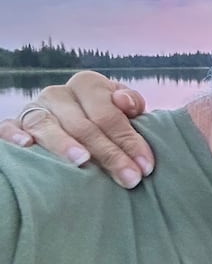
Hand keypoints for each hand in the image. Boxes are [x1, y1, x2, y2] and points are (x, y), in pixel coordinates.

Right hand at [0, 71, 153, 188]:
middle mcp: (59, 94)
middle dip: (109, 154)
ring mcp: (34, 109)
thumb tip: (125, 103)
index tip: (145, 167)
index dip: (129, 140)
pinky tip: (27, 146)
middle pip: (84, 125)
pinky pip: (8, 127)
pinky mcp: (13, 124)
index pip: (110, 114)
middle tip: (129, 178)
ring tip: (82, 161)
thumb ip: (131, 103)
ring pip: (47, 125)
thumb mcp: (122, 109)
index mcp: (88, 85)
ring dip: (65, 144)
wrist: (73, 121)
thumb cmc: (103, 120)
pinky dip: (14, 135)